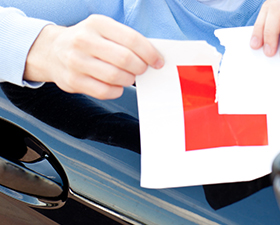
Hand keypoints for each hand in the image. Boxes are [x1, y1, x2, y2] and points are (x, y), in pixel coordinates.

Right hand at [24, 14, 163, 99]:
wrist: (52, 51)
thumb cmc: (88, 41)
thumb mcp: (104, 29)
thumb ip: (126, 40)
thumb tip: (153, 57)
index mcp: (97, 24)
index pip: (132, 39)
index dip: (150, 53)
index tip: (158, 62)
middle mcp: (84, 40)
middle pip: (125, 59)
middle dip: (140, 68)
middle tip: (141, 70)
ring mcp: (76, 61)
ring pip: (116, 77)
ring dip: (129, 79)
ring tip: (128, 76)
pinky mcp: (73, 81)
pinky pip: (105, 91)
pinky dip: (117, 90)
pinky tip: (117, 85)